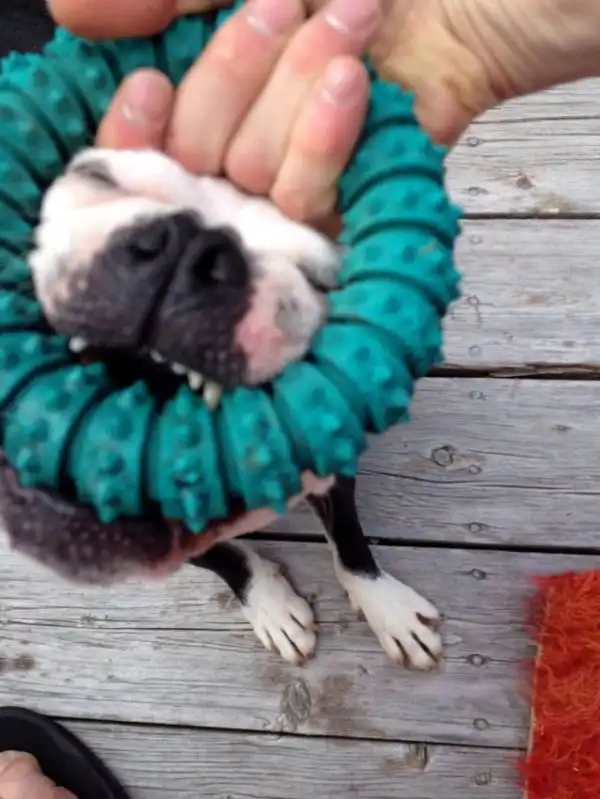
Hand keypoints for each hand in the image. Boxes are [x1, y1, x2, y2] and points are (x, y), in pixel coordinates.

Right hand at [50, 0, 599, 147]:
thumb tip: (69, 16)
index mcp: (218, 78)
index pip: (144, 133)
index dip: (135, 119)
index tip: (150, 79)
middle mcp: (251, 130)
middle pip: (193, 159)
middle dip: (234, 74)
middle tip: (286, 2)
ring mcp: (303, 168)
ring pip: (248, 178)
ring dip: (293, 93)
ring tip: (349, 20)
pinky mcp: (355, 196)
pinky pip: (310, 202)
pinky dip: (323, 140)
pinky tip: (355, 83)